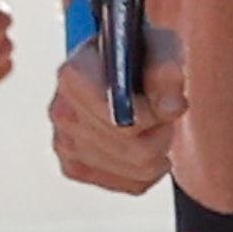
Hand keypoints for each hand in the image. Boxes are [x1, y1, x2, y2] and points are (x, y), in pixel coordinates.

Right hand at [49, 27, 187, 193]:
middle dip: (161, 132)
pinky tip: (143, 143)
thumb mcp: (160, 46)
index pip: (120, 119)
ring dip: (159, 150)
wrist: (116, 68)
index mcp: (74, 76)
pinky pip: (132, 185)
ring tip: (151, 124)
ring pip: (137, 170)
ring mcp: (65, 144)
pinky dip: (149, 169)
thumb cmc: (138, 54)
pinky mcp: (74, 168)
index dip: (154, 116)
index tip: (164, 102)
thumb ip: (167, 69)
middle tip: (161, 111)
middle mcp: (62, 112)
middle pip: (134, 149)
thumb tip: (170, 107)